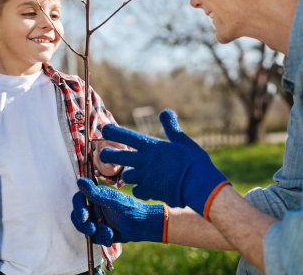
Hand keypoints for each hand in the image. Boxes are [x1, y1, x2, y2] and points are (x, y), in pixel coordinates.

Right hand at [71, 178, 163, 245]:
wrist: (140, 225)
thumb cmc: (128, 209)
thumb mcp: (111, 201)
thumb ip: (94, 193)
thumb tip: (79, 180)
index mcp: (95, 196)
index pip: (78, 200)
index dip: (78, 208)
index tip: (84, 217)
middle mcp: (93, 207)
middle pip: (77, 216)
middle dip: (84, 225)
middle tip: (92, 229)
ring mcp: (96, 220)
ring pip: (84, 228)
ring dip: (96, 232)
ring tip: (108, 232)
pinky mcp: (99, 232)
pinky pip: (93, 238)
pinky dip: (102, 238)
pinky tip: (111, 236)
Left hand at [100, 109, 228, 216]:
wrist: (198, 185)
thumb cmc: (193, 161)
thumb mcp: (182, 140)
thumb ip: (171, 126)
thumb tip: (165, 111)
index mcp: (152, 146)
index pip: (126, 136)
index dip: (113, 132)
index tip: (104, 130)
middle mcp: (144, 161)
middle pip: (117, 157)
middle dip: (107, 155)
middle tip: (103, 154)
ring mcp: (145, 177)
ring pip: (126, 176)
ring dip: (129, 175)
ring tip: (134, 173)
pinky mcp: (149, 192)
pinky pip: (138, 191)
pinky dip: (141, 190)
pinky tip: (147, 188)